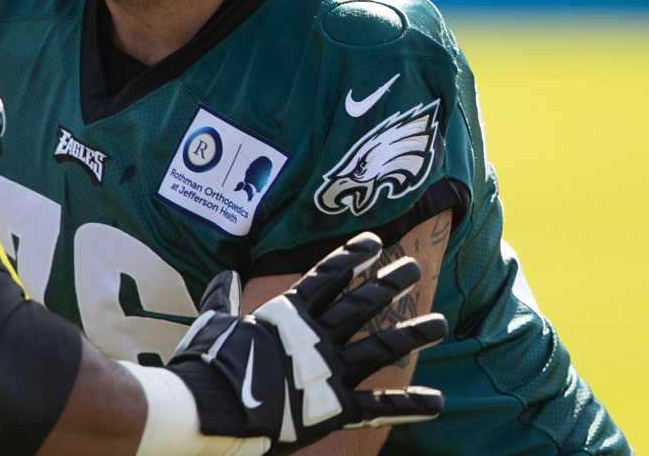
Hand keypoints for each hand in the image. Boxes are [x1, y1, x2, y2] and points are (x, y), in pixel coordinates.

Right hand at [165, 232, 446, 453]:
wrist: (211, 407)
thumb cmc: (208, 363)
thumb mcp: (214, 322)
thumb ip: (224, 299)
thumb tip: (224, 275)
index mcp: (287, 316)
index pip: (326, 278)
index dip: (351, 258)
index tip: (374, 241)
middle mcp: (315, 338)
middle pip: (361, 304)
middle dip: (388, 285)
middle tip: (413, 268)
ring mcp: (328, 372)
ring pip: (381, 347)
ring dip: (412, 334)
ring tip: (440, 323)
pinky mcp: (334, 408)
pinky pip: (379, 407)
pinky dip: (409, 405)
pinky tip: (438, 400)